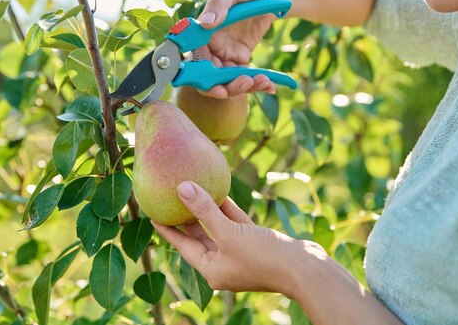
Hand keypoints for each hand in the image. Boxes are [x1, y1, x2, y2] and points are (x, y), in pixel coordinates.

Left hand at [152, 181, 305, 294]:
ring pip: (218, 227)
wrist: (305, 268)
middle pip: (199, 236)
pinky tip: (220, 190)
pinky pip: (236, 223)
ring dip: (207, 209)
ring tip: (191, 190)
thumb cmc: (264, 257)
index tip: (153, 215)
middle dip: (186, 217)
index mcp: (212, 269)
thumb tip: (182, 188)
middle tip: (169, 198)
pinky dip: (228, 209)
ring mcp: (241, 253)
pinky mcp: (256, 242)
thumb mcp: (229, 233)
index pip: (184, 246)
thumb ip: (205, 210)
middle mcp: (224, 263)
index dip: (167, 230)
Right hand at [197, 0, 279, 98]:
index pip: (197, 60)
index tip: (220, 88)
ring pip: (229, 80)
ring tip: (264, 81)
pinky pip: (245, 75)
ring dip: (246, 85)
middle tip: (248, 83)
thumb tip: (205, 23)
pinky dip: (257, 83)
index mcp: (203, 31)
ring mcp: (225, 53)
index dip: (204, 78)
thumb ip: (219, 4)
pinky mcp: (240, 57)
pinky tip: (271, 84)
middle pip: (212, 76)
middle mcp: (211, 45)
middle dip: (229, 85)